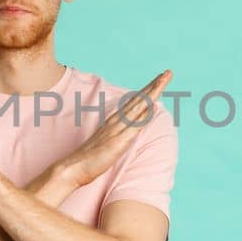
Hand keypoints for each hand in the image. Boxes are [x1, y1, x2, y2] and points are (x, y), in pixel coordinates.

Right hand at [52, 69, 171, 187]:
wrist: (74, 167)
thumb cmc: (90, 158)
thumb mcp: (108, 141)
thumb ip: (119, 133)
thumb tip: (134, 127)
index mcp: (115, 120)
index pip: (135, 101)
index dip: (148, 90)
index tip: (160, 79)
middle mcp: (116, 121)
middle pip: (139, 99)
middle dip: (154, 85)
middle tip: (167, 73)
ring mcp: (117, 130)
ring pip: (138, 107)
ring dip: (152, 93)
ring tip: (163, 80)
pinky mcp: (118, 142)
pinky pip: (134, 126)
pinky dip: (144, 115)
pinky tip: (153, 106)